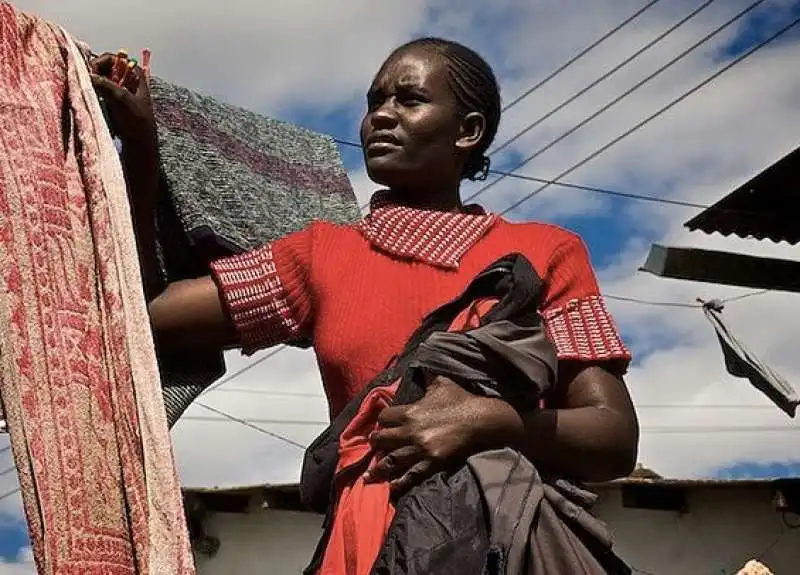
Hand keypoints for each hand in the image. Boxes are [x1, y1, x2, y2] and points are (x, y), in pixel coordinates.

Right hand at [90, 53, 155, 147]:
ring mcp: (116, 87)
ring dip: (90, 82)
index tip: (91, 76)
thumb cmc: (136, 120)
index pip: (110, 58)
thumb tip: (87, 75)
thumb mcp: (122, 99)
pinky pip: (95, 88)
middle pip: (101, 66)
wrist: (138, 141)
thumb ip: (106, 85)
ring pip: (96, 77)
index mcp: (134, 72)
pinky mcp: (108, 98)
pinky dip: (90, 90)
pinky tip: (88, 96)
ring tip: (87, 91)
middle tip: (86, 84)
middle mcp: (124, 76)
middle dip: (92, 73)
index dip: (98, 64)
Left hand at [365, 376, 514, 493]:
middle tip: (375, 446)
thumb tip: (419, 364)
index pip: (384, 417)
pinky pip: (411, 475)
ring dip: (379, 468)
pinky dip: (400, 482)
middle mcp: (411, 431)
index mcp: (411, 411)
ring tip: (369, 475)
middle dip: (377, 443)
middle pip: (382, 440)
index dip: (382, 421)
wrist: (481, 419)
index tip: (383, 425)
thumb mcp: (441, 383)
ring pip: (391, 460)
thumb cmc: (461, 400)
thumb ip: (426, 375)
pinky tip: (392, 487)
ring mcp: (421, 449)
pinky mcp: (432, 462)